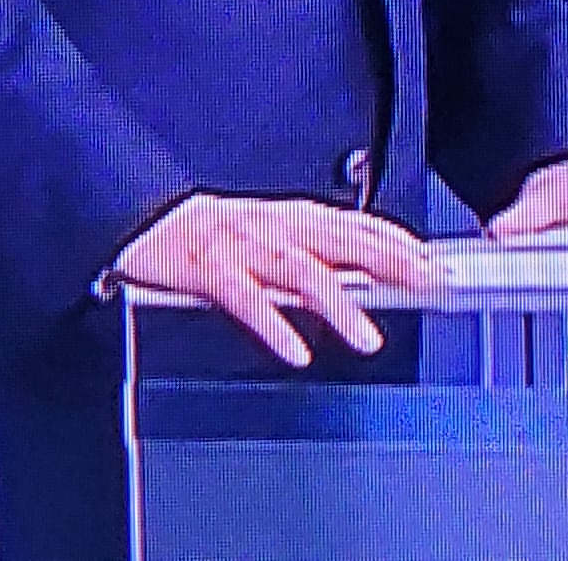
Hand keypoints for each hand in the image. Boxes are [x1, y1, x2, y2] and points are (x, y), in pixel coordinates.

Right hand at [113, 193, 443, 368]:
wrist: (133, 217)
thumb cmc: (200, 233)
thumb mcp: (261, 232)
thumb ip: (308, 248)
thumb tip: (363, 271)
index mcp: (284, 216)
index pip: (351, 224)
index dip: (396, 242)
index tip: (435, 262)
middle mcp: (268, 225)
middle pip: (338, 242)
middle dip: (388, 263)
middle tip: (428, 285)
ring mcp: (237, 245)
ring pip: (297, 272)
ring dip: (337, 305)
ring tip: (368, 339)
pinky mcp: (204, 267)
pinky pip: (244, 299)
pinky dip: (272, 325)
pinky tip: (296, 350)